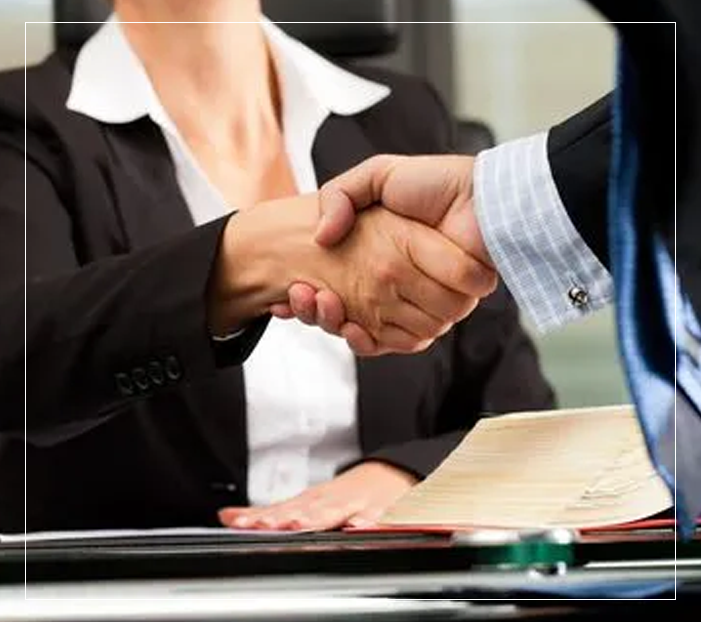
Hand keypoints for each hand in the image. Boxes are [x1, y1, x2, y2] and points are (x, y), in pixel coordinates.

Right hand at [210, 193, 491, 352]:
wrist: (481, 199)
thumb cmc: (433, 182)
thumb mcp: (378, 175)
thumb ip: (341, 195)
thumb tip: (320, 237)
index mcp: (377, 253)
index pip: (333, 283)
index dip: (308, 292)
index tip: (286, 290)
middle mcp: (390, 281)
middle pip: (338, 310)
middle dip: (311, 309)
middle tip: (289, 297)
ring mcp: (409, 301)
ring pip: (359, 328)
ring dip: (329, 321)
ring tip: (314, 301)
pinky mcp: (430, 316)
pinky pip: (394, 341)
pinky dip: (365, 340)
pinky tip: (347, 325)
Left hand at [218, 462, 417, 530]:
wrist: (389, 474)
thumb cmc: (343, 494)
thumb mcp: (305, 501)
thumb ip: (267, 512)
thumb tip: (227, 516)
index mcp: (309, 501)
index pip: (280, 510)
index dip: (259, 518)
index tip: (238, 523)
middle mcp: (328, 501)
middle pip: (303, 510)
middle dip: (285, 518)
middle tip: (267, 525)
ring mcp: (354, 504)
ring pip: (334, 511)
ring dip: (317, 518)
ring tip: (300, 524)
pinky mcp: (380, 511)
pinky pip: (375, 517)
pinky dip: (367, 521)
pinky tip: (358, 526)